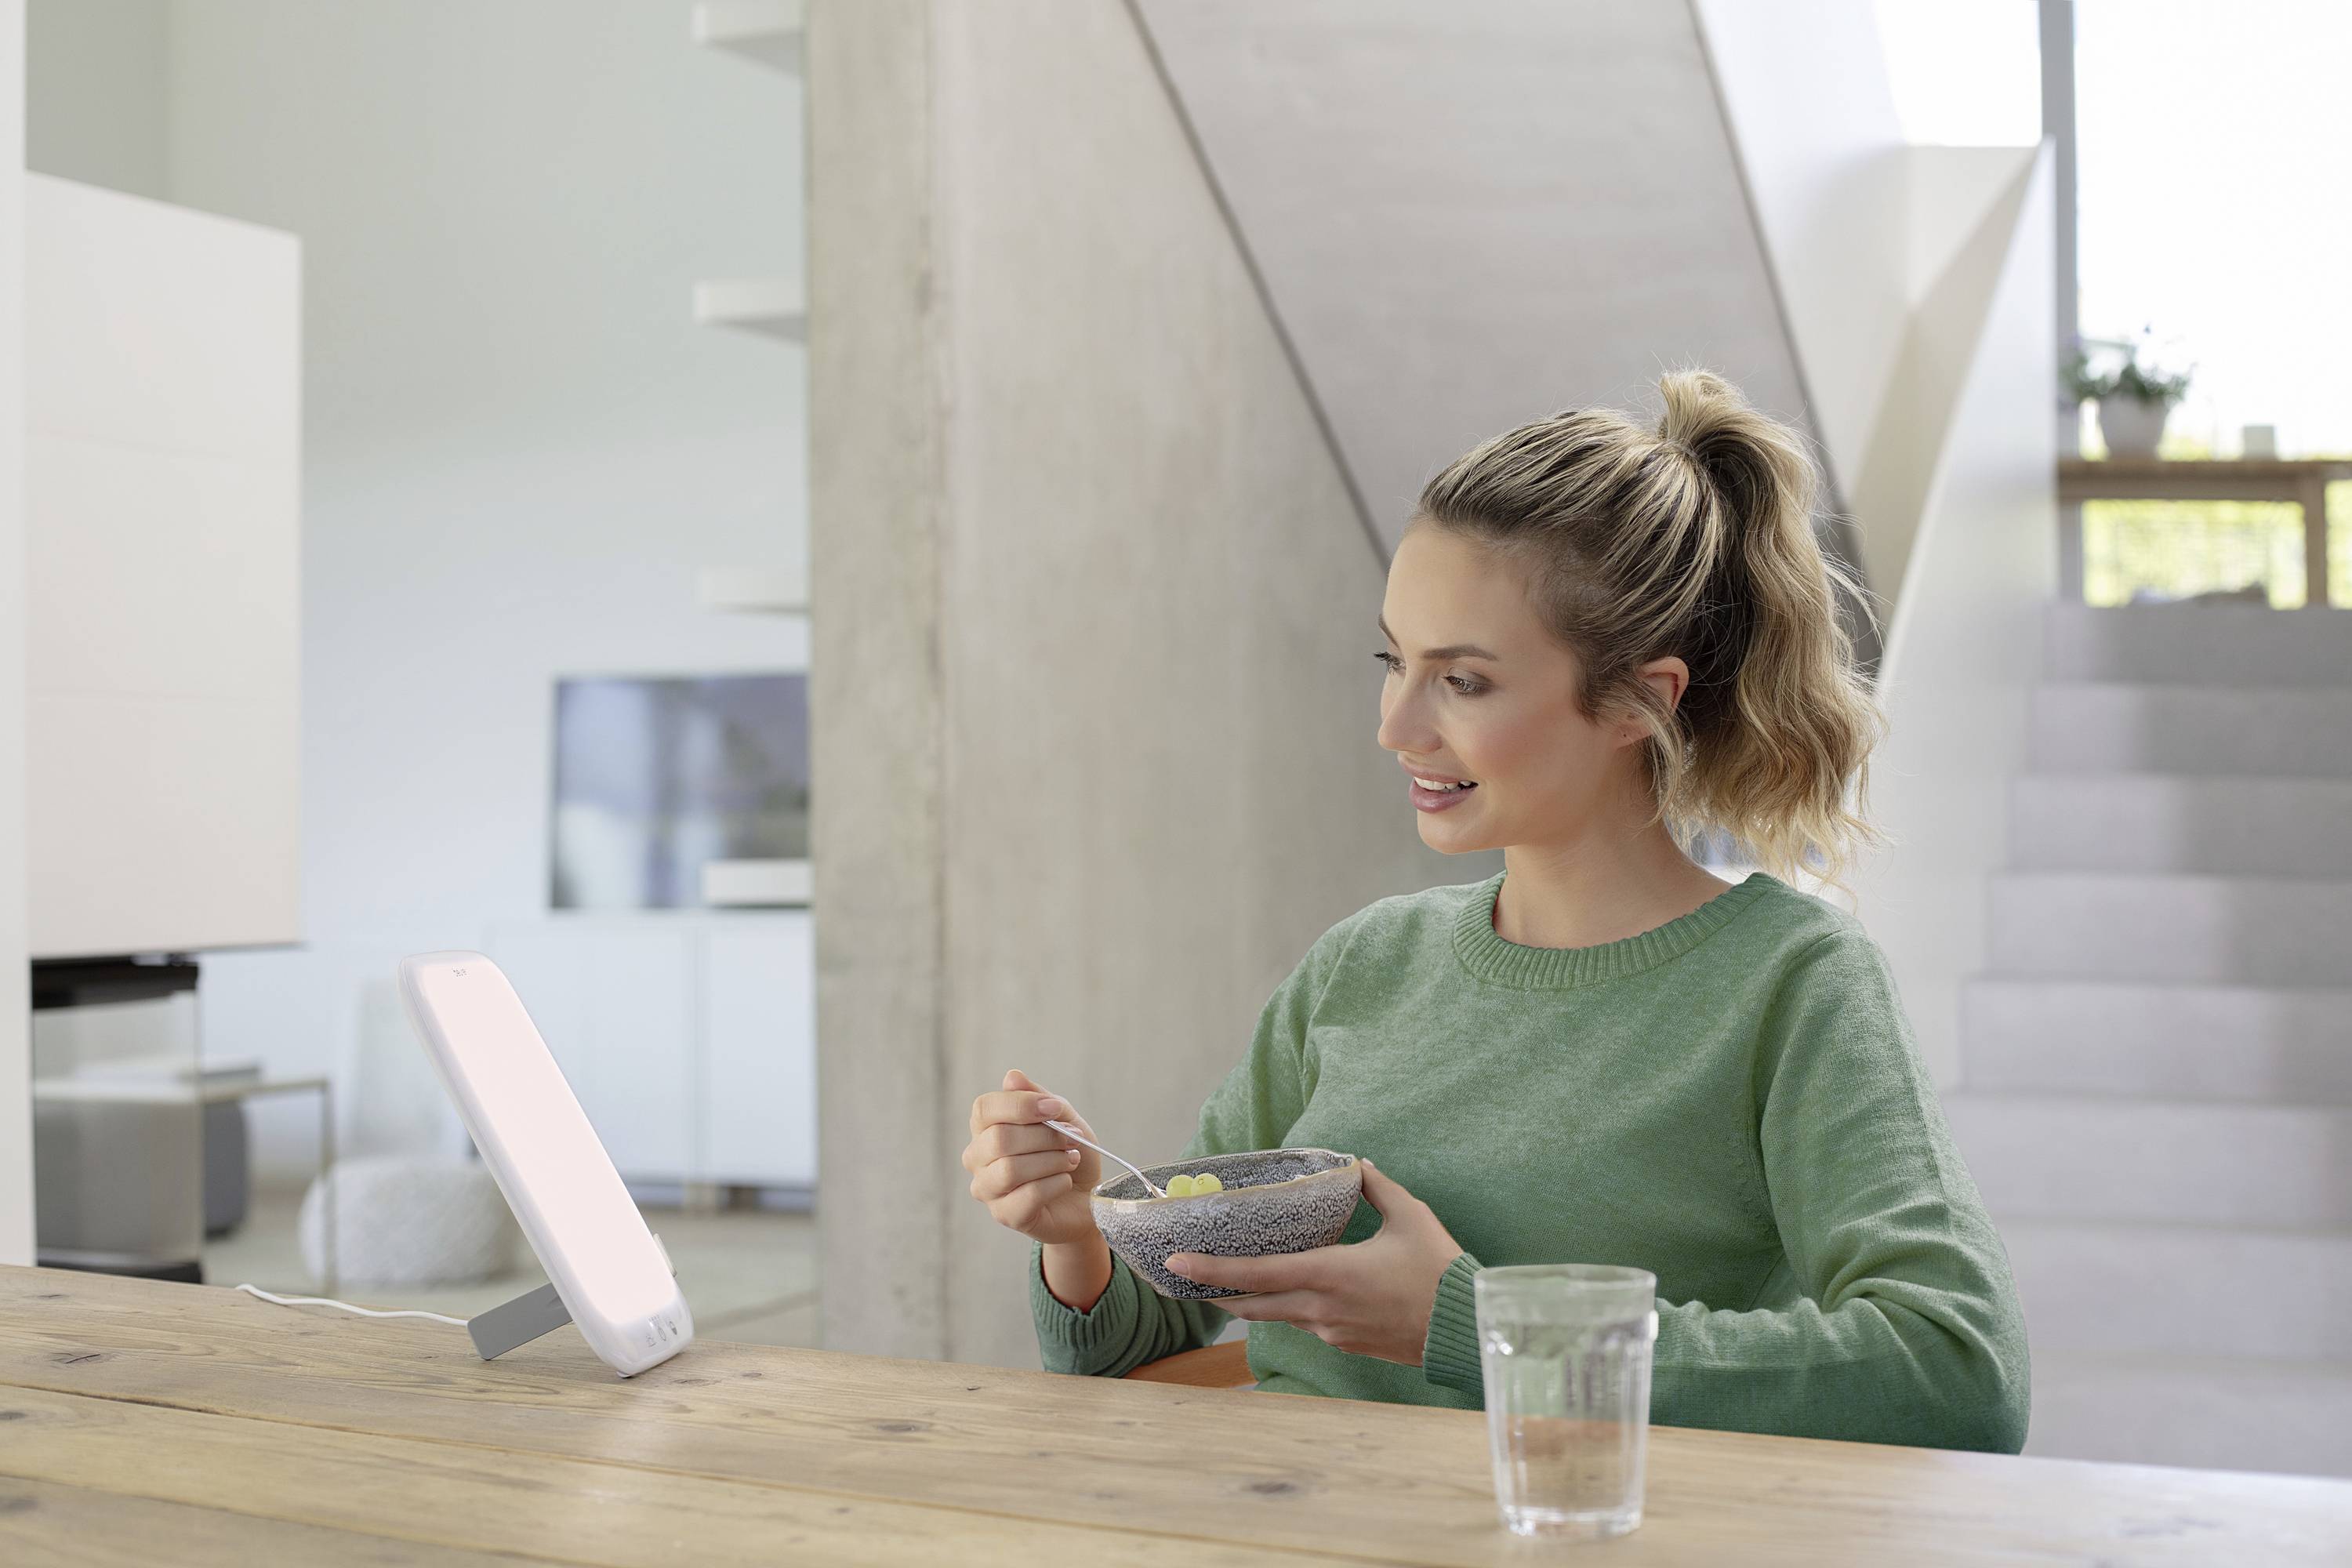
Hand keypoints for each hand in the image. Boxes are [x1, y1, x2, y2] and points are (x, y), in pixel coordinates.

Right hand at [963, 1068, 1102, 1247]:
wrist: (1085, 1197)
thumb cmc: (1068, 1153)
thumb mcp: (1062, 1118)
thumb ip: (1038, 1097)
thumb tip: (1012, 1077)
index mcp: (985, 1128)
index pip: (984, 1109)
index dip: (1020, 1105)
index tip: (1054, 1109)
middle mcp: (977, 1158)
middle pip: (999, 1139)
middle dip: (1045, 1136)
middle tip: (1072, 1138)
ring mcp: (987, 1189)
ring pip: (1010, 1169)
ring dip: (1052, 1160)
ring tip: (1071, 1159)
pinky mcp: (1005, 1215)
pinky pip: (1027, 1195)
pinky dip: (1055, 1184)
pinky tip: (1065, 1181)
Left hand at [1164, 1160, 1463, 1365]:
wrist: (1465, 1328)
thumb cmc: (1439, 1270)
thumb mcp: (1410, 1217)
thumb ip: (1377, 1187)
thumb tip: (1356, 1163)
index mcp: (1330, 1274)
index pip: (1257, 1274)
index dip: (1212, 1270)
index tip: (1176, 1262)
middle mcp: (1321, 1309)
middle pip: (1253, 1303)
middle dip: (1217, 1289)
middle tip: (1184, 1274)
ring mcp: (1331, 1331)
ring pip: (1278, 1315)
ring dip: (1253, 1298)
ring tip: (1229, 1279)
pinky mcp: (1344, 1343)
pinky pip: (1306, 1322)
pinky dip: (1289, 1306)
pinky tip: (1293, 1289)